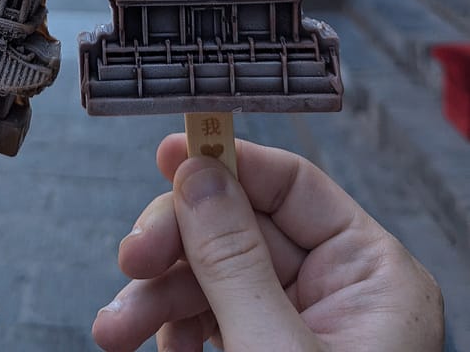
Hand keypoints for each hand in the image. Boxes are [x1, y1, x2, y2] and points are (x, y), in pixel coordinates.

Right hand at [93, 135, 443, 351]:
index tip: (168, 153)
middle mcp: (337, 294)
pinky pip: (206, 321)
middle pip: (239, 228)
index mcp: (371, 277)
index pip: (292, 186)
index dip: (228, 163)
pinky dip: (170, 332)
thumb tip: (198, 173)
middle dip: (176, 246)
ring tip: (115, 330)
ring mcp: (297, 329)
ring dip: (156, 297)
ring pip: (212, 275)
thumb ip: (233, 262)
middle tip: (129, 259)